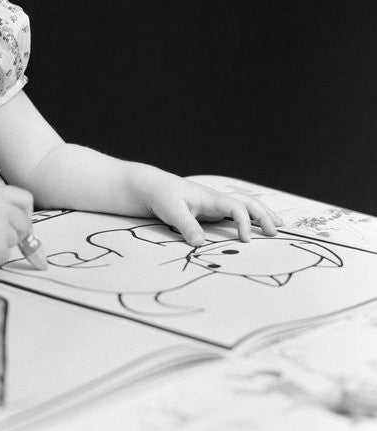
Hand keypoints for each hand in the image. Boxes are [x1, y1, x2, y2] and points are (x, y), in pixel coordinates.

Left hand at [142, 172, 282, 245]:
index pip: (237, 207)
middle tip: (276, 232)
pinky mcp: (211, 211)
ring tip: (278, 225)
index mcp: (211, 198)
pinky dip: (250, 217)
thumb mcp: (171, 211)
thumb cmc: (162, 196)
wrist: (152, 187)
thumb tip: (200, 244)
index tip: (245, 241)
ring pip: (245, 205)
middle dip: (264, 216)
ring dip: (262, 214)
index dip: (244, 223)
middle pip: (248, 203)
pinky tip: (256, 226)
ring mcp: (215, 205)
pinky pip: (236, 212)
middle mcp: (217, 200)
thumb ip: (187, 226)